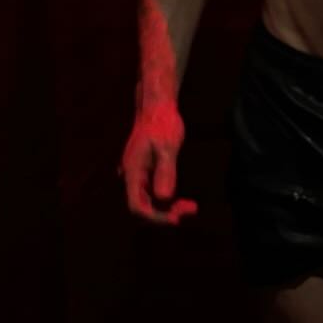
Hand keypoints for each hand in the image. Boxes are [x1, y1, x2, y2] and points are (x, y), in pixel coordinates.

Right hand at [118, 101, 198, 225]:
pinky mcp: (145, 168)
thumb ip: (165, 172)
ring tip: (190, 206)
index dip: (155, 216)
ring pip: (148, 198)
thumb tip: (164, 197)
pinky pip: (152, 190)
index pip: (137, 205)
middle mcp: (132, 174)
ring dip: (167, 206)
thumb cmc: (163, 122)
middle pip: (142, 204)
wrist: (158, 105)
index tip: (176, 218)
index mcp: (133, 171)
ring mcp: (138, 172)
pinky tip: (181, 198)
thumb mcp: (167, 147)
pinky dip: (167, 197)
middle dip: (165, 212)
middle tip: (190, 209)